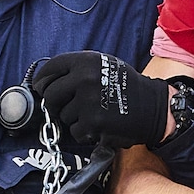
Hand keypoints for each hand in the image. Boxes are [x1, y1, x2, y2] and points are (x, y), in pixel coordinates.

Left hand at [29, 52, 169, 149]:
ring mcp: (87, 101)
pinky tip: (99, 126)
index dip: (42, 79)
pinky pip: (75, 131)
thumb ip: (78, 69)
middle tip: (66, 107)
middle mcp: (84, 78)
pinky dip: (84, 132)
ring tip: (93, 114)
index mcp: (86, 61)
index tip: (40, 87)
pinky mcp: (92, 122)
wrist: (153, 107)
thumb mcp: (104, 65)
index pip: (51, 68)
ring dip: (74, 119)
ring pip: (62, 115)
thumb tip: (48, 81)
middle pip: (50, 95)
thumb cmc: (127, 87)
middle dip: (55, 103)